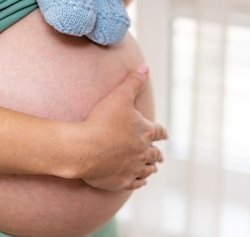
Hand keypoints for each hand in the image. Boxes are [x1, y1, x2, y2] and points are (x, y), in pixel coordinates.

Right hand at [76, 64, 167, 190]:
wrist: (84, 148)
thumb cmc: (101, 120)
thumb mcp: (119, 95)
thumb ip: (133, 81)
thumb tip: (145, 66)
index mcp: (146, 131)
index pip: (159, 132)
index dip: (162, 133)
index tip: (165, 134)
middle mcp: (143, 151)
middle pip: (155, 153)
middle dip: (157, 153)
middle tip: (160, 156)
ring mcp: (133, 167)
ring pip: (148, 169)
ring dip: (151, 168)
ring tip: (153, 168)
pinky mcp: (122, 181)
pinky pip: (136, 183)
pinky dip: (141, 182)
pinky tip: (141, 181)